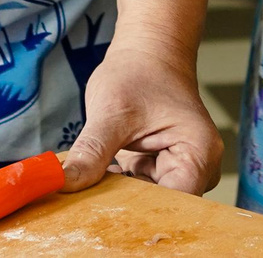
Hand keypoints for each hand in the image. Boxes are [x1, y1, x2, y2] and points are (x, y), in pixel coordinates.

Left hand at [59, 41, 221, 194]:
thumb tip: (64, 183)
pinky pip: (137, 192)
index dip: (138, 211)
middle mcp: (197, 168)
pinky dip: (115, 188)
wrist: (146, 52)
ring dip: (117, 196)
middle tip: (87, 194)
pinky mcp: (160, 172)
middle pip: (160, 207)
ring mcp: (179, 172)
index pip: (173, 204)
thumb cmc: (139, 71)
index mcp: (198, 154)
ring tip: (92, 179)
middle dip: (123, 204)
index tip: (101, 209)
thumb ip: (92, 151)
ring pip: (145, 202)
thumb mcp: (111, 110)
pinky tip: (96, 176)